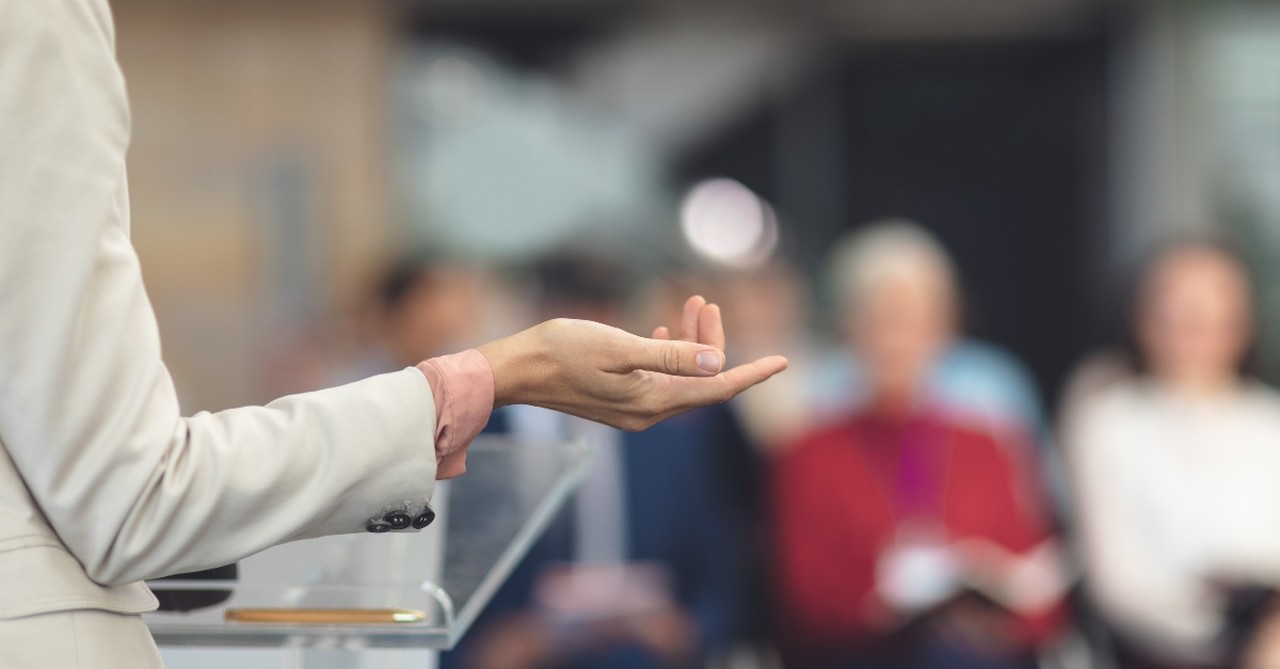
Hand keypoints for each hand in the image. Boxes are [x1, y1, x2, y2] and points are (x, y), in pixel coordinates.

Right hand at [477, 296, 787, 430]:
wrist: (515, 370)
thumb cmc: (562, 352)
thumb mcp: (620, 348)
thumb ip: (670, 357)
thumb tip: (717, 365)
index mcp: (652, 403)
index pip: (716, 390)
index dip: (751, 374)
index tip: (784, 360)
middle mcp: (647, 413)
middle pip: (700, 381)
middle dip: (712, 342)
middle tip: (707, 302)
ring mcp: (632, 408)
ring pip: (680, 377)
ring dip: (690, 342)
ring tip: (690, 304)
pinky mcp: (617, 399)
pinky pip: (659, 379)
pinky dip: (669, 352)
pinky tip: (665, 329)